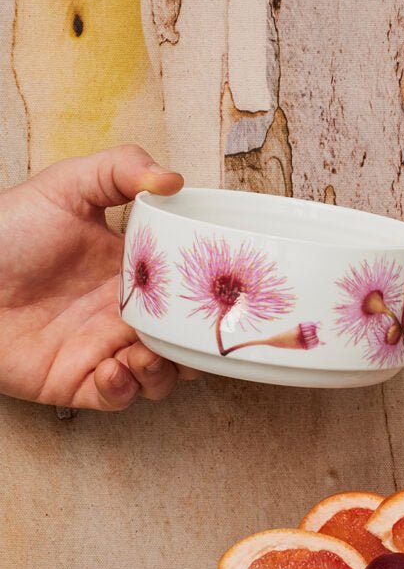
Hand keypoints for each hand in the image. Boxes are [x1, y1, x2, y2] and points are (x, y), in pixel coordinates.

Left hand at [0, 144, 197, 409]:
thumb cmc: (5, 233)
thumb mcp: (65, 188)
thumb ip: (120, 171)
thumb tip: (173, 179)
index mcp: (131, 274)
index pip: (184, 293)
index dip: (205, 299)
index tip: (218, 294)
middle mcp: (123, 315)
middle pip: (183, 342)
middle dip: (196, 348)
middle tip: (190, 336)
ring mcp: (104, 350)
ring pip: (161, 377)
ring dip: (164, 372)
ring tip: (145, 354)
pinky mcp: (79, 381)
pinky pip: (119, 397)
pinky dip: (126, 389)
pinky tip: (114, 368)